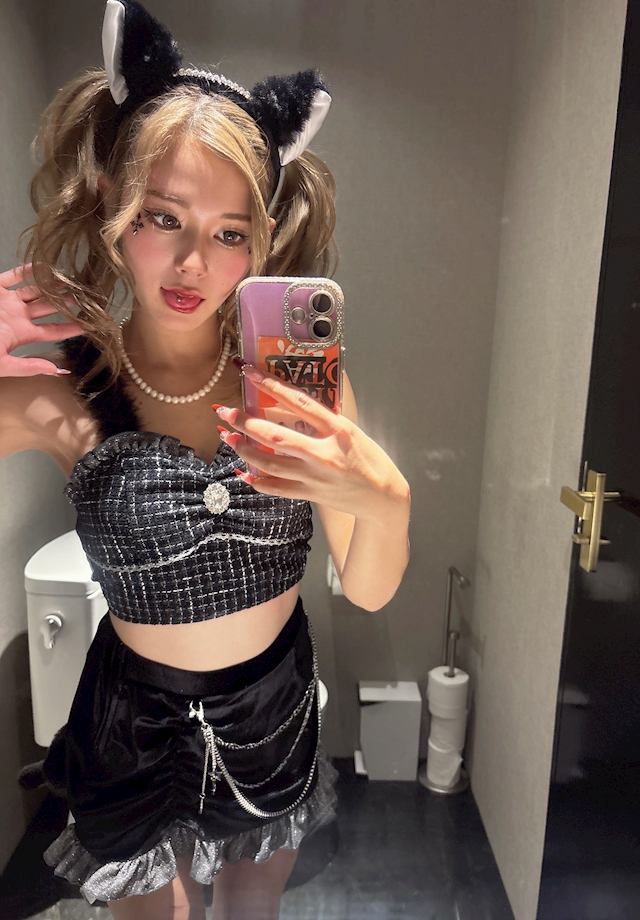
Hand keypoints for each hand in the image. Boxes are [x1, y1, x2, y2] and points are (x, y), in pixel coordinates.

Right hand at [0, 263, 82, 376]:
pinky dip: (28, 270)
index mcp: (20, 335)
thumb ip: (28, 367)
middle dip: (67, 302)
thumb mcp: (1, 364)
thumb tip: (58, 371)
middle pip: (48, 308)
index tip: (94, 323)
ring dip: (53, 285)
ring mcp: (5, 300)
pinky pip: (13, 276)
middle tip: (90, 295)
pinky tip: (47, 267)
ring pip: (34, 290)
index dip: (72, 327)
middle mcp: (16, 316)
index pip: (52, 331)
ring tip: (74, 280)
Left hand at [214, 366, 409, 522]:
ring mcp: (315, 476)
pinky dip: (255, 480)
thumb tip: (290, 402)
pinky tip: (242, 471)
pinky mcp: (309, 494)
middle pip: (275, 435)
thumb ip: (323, 420)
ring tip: (228, 438)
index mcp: (338, 429)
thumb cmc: (369, 459)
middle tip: (224, 412)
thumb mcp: (351, 431)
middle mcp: (324, 452)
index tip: (247, 372)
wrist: (383, 498)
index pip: (298, 401)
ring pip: (269, 463)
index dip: (270, 385)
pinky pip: (275, 488)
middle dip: (245, 423)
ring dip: (244, 450)